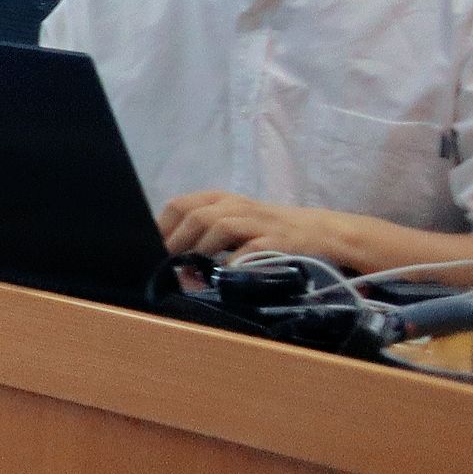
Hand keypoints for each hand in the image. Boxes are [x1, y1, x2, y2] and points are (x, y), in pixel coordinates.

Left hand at [157, 189, 340, 262]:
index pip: (181, 205)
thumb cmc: (268, 230)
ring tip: (191, 268)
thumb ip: (205, 235)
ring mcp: (259, 222)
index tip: (151, 248)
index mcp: (222, 200)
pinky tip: (224, 273)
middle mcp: (238, 206)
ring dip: (201, 249)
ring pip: (220, 226)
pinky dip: (233, 261)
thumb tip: (172, 259)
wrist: (321, 231)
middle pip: (197, 215)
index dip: (162, 226)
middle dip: (177, 240)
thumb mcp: (235, 223)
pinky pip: (251, 248)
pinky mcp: (279, 240)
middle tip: (168, 263)